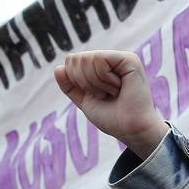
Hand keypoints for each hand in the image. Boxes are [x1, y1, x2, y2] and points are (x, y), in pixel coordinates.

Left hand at [54, 51, 168, 153]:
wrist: (131, 129)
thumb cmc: (113, 118)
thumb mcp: (85, 101)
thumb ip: (71, 86)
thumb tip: (58, 68)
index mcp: (102, 68)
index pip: (72, 61)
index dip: (76, 80)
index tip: (96, 95)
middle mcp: (111, 60)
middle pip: (76, 58)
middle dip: (84, 82)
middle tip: (104, 95)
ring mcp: (120, 58)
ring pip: (87, 58)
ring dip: (96, 83)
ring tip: (113, 92)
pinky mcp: (129, 59)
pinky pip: (99, 59)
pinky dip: (104, 78)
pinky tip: (119, 87)